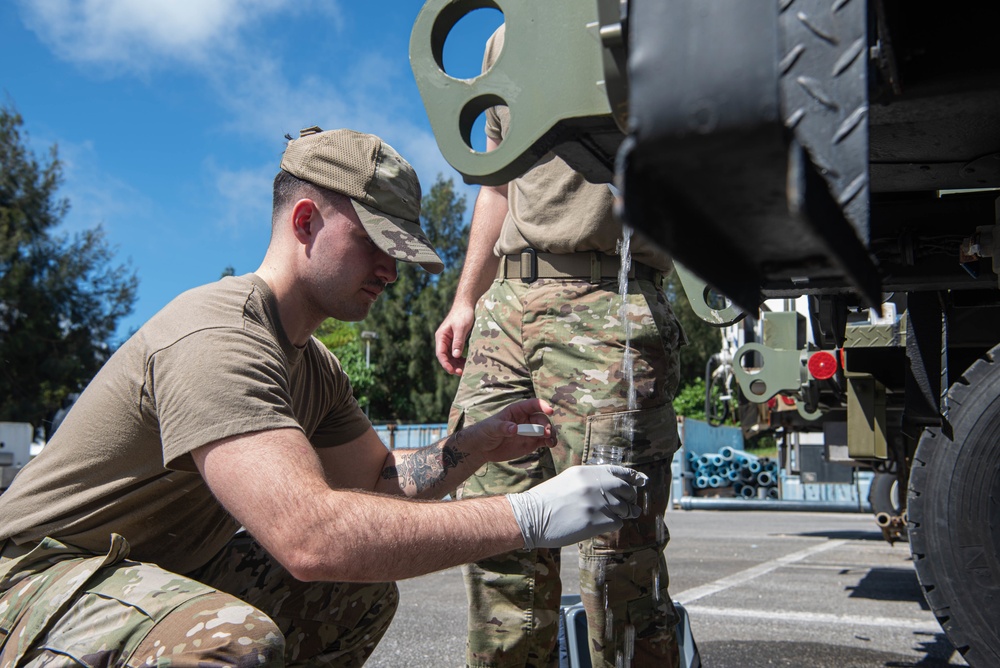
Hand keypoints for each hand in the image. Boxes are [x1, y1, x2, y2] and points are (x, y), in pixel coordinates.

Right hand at [435, 304, 474, 374]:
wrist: (467, 304)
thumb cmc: (463, 314)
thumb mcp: (461, 328)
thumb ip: (458, 341)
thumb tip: (456, 356)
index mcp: (441, 336)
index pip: (441, 354)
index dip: (445, 364)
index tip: (452, 371)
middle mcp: (443, 340)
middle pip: (445, 357)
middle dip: (452, 366)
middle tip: (461, 372)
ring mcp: (450, 341)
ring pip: (451, 356)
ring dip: (456, 364)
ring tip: (465, 369)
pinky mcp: (456, 341)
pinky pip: (457, 353)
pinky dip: (461, 359)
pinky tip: (467, 362)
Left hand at [457, 399, 554, 462]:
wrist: (483, 448)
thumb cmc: (485, 432)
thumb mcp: (491, 428)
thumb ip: (503, 427)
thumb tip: (514, 429)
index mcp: (517, 410)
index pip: (533, 405)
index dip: (542, 405)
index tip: (549, 410)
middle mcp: (526, 419)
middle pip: (541, 418)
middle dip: (545, 424)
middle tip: (545, 433)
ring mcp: (530, 431)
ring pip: (545, 429)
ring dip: (551, 433)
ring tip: (550, 441)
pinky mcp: (531, 443)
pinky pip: (544, 441)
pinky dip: (549, 442)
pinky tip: (551, 445)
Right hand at [506, 465, 648, 548]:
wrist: (531, 517)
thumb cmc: (548, 499)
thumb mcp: (570, 479)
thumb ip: (592, 480)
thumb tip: (616, 487)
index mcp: (587, 472)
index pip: (619, 471)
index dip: (633, 477)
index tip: (642, 480)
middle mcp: (595, 485)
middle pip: (626, 490)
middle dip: (630, 497)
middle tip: (629, 503)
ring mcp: (596, 504)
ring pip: (624, 508)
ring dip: (624, 512)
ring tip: (619, 515)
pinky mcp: (596, 522)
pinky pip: (617, 523)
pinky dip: (614, 523)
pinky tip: (604, 523)